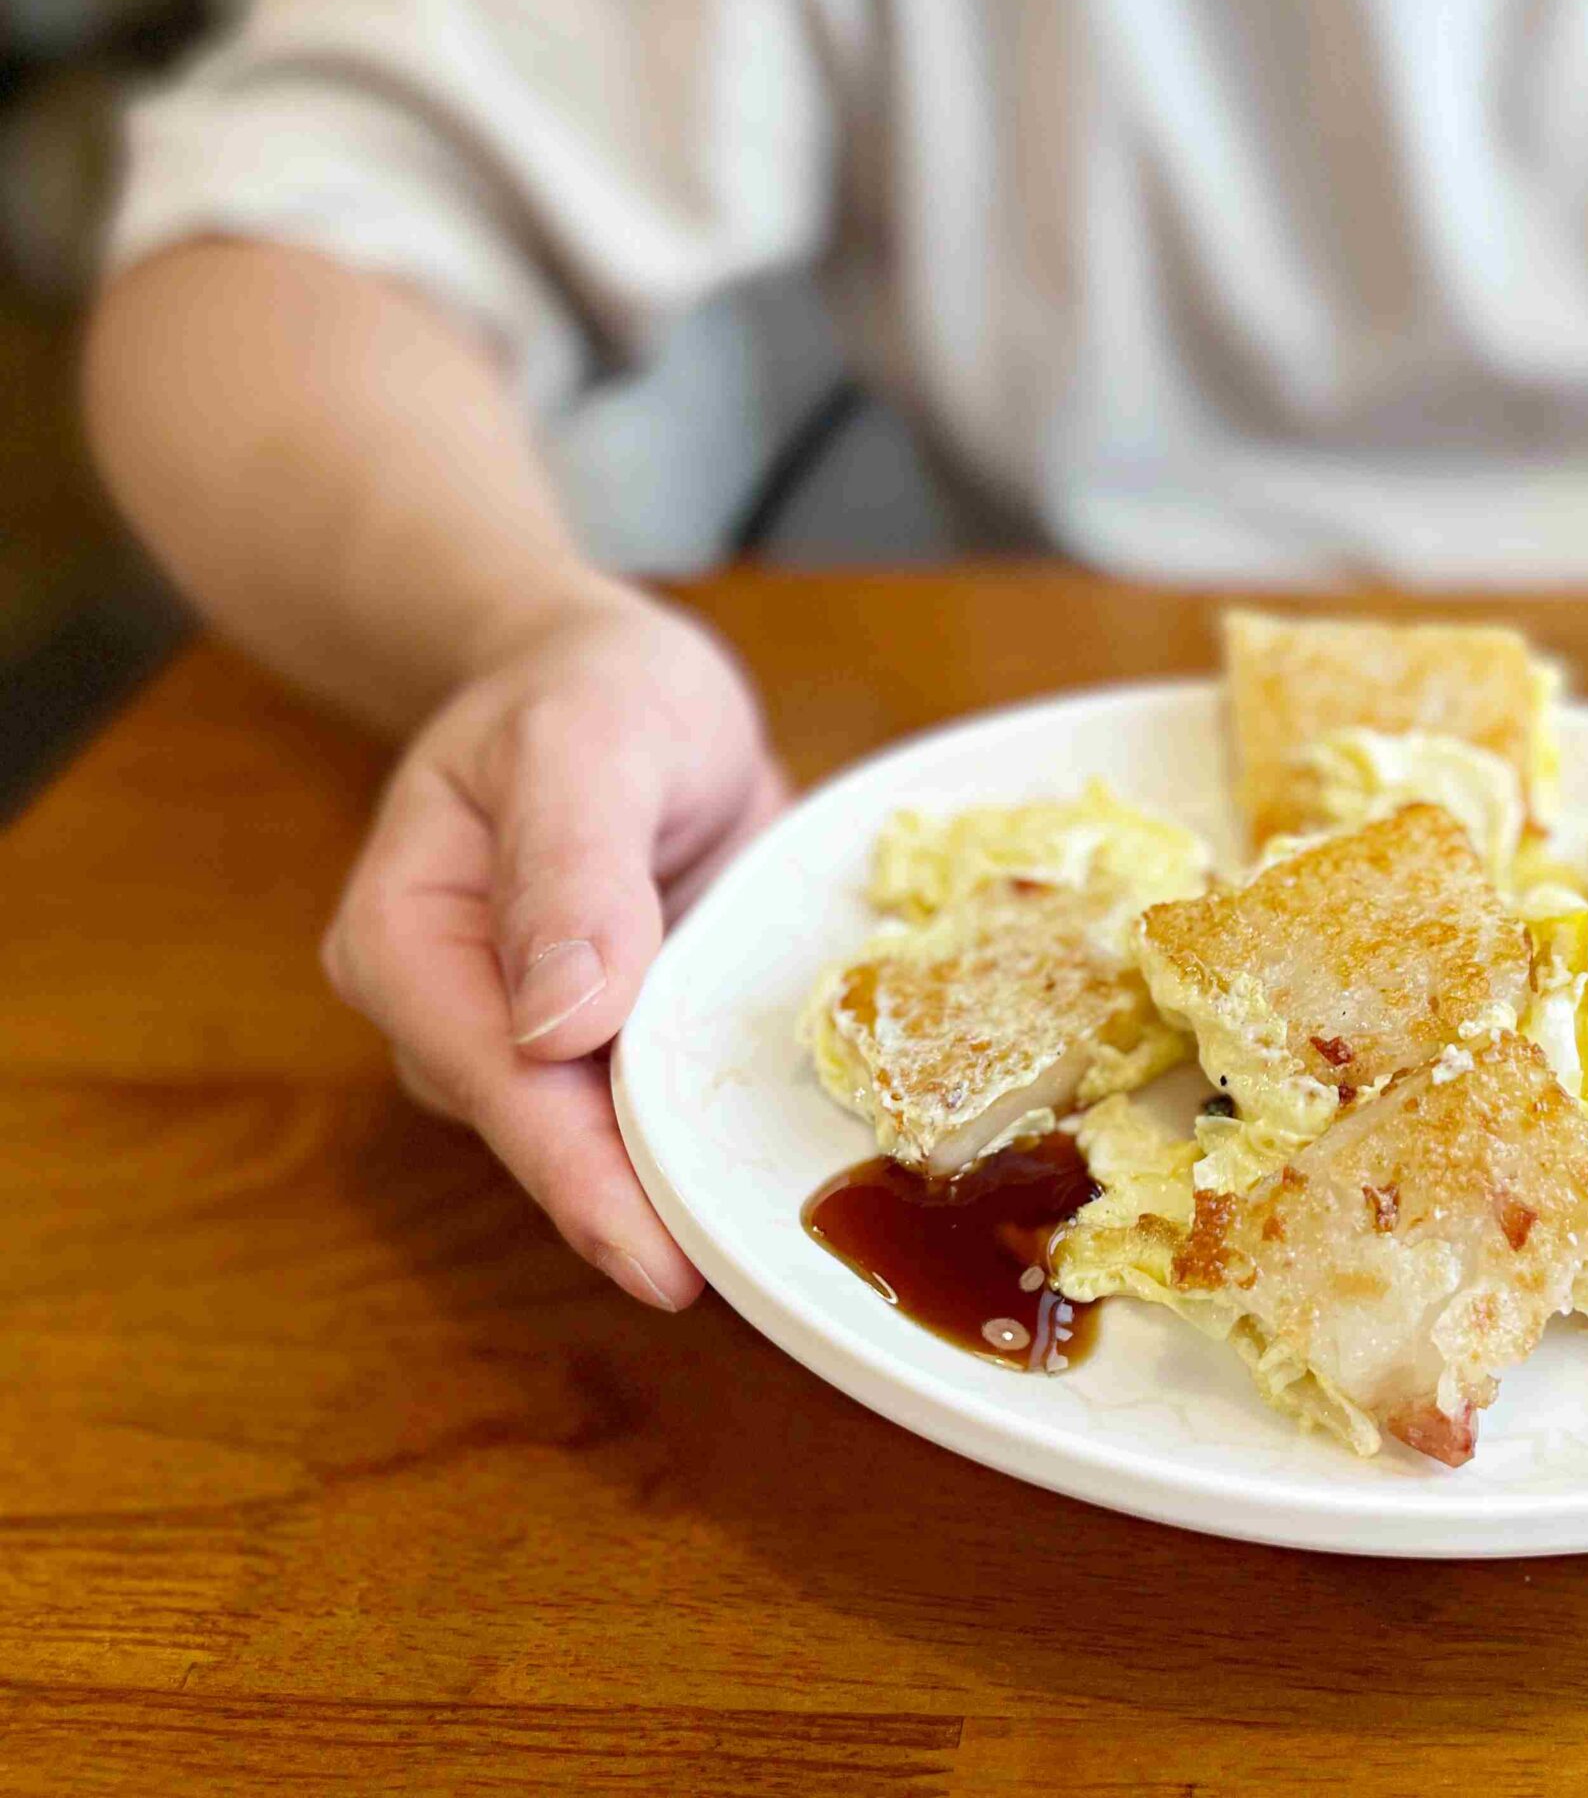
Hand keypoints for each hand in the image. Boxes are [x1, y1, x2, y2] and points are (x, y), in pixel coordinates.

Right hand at [322, 593, 790, 1307]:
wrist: (621, 684)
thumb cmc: (590, 689)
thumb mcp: (589, 738)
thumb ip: (570, 862)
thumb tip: (559, 1022)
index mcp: (407, 940)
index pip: (498, 1083)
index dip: (580, 1178)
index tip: (661, 1263)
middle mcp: (454, 1015)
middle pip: (551, 1137)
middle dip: (647, 1208)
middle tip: (766, 1280)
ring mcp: (532, 1039)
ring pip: (610, 1140)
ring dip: (692, 1184)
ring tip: (800, 1242)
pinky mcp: (614, 1043)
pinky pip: (664, 1106)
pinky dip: (723, 1136)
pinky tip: (802, 1176)